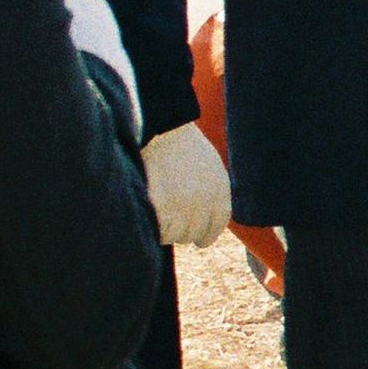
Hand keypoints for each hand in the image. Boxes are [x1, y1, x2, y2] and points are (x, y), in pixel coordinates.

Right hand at [142, 123, 233, 247]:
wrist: (158, 128)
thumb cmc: (178, 143)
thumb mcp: (206, 165)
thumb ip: (209, 192)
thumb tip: (206, 221)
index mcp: (220, 191)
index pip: (217, 224)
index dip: (206, 234)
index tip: (200, 240)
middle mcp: (206, 204)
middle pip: (193, 233)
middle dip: (182, 229)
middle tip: (169, 218)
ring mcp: (184, 208)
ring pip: (175, 235)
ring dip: (165, 227)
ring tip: (156, 206)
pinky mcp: (162, 210)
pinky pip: (158, 230)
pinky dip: (152, 224)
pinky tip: (148, 207)